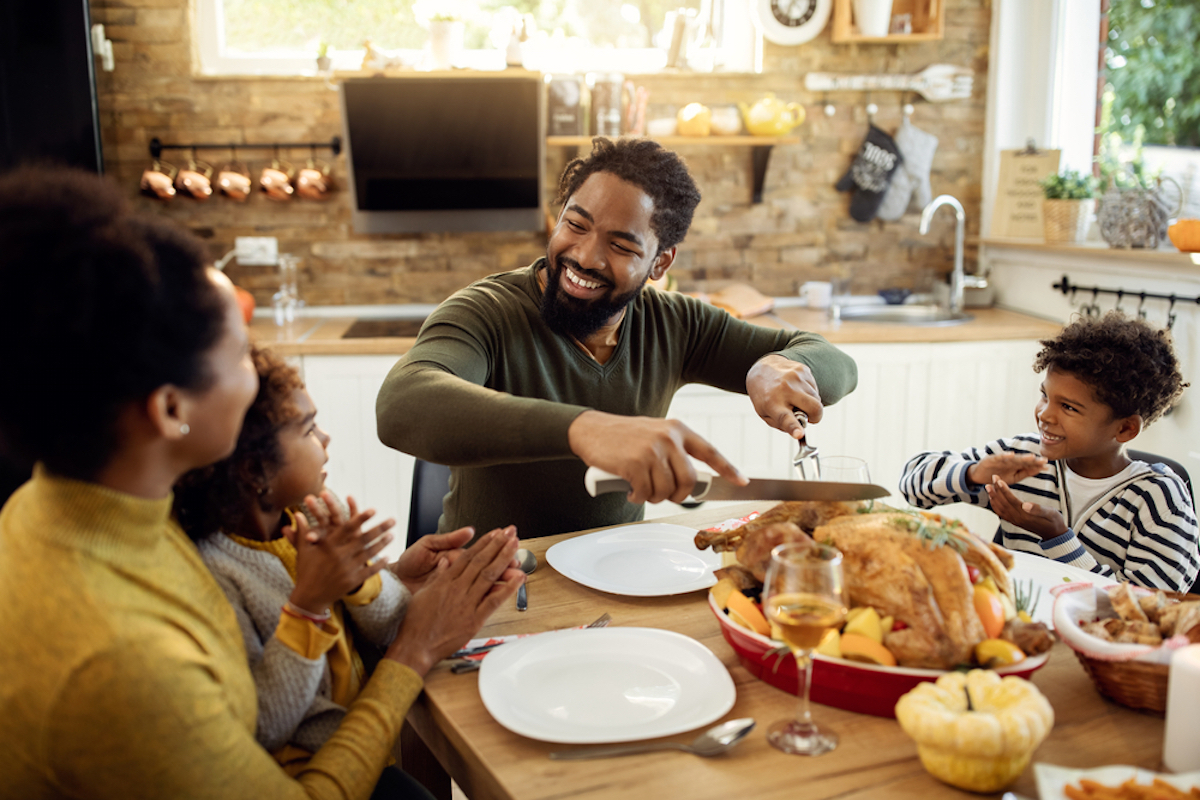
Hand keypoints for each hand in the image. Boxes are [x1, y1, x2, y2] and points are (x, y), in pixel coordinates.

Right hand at [284, 491, 395, 613]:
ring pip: (369, 554)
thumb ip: (303, 531)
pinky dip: (380, 564)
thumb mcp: (303, 550)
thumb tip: (297, 513)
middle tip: (393, 520)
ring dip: (382, 544)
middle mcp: (339, 556)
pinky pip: (369, 571)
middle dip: (380, 528)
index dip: (361, 518)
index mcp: (328, 546)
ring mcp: (347, 570)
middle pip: (364, 539)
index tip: (373, 509)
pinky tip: (388, 557)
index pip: (347, 528)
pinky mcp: (352, 582)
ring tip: (392, 535)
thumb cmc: (306, 570)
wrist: (308, 597)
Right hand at [384, 526, 523, 675]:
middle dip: (497, 544)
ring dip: (504, 558)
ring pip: (489, 575)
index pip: (468, 556)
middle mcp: (457, 589)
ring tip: (515, 544)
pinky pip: (494, 601)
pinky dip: (508, 588)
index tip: (495, 534)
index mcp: (445, 581)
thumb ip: (437, 576)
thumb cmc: (415, 624)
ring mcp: (466, 603)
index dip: (483, 543)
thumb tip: (446, 561)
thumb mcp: (422, 593)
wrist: (414, 647)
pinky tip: (519, 577)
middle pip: (481, 561)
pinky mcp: (474, 620)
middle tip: (510, 531)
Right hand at [567, 410, 745, 504]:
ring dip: (655, 497)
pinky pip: (646, 493)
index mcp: (677, 429)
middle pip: (689, 480)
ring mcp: (652, 450)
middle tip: (664, 494)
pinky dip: (638, 497)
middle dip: (678, 495)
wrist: (590, 429)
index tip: (742, 481)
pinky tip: (630, 490)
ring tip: (642, 489)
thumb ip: (673, 451)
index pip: (710, 451)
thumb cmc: (623, 436)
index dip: (728, 469)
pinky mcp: (634, 463)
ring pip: (667, 490)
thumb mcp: (654, 434)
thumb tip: (689, 481)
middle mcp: (668, 437)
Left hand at [746, 354, 822, 439]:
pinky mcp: (803, 370)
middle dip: (816, 417)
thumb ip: (782, 425)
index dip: (794, 427)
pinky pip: (815, 388)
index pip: (785, 418)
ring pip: (817, 399)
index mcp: (771, 403)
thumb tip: (801, 431)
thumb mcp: (765, 414)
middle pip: (814, 407)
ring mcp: (795, 377)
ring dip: (810, 403)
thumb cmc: (765, 396)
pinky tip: (797, 389)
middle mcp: (785, 389)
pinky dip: (809, 393)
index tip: (800, 435)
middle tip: (809, 417)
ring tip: (796, 398)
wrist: (762, 368)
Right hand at [967, 453, 1047, 487]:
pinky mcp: (991, 459)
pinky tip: (1011, 455)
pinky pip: (999, 457)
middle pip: (1023, 461)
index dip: (1037, 465)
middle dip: (1033, 461)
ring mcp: (1001, 460)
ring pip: (1013, 459)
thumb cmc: (998, 476)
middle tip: (1043, 460)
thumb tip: (1039, 469)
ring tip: (1031, 457)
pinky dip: (1004, 456)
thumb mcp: (1013, 477)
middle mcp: (1010, 461)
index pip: (1028, 465)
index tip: (1046, 466)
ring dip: (1022, 458)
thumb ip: (1025, 473)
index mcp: (1016, 465)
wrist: (979, 476)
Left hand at [985, 478, 1066, 539]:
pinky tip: (993, 498)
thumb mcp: (1050, 513)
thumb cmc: (1054, 521)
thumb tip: (1025, 505)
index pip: (1011, 501)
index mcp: (1025, 516)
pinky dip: (995, 505)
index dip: (1004, 490)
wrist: (1054, 534)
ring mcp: (1015, 521)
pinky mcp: (1015, 522)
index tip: (998, 480)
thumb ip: (1038, 509)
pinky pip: (1001, 513)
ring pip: (1000, 508)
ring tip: (988, 486)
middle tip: (992, 477)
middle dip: (996, 490)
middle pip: (1003, 503)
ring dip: (993, 496)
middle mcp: (1017, 519)